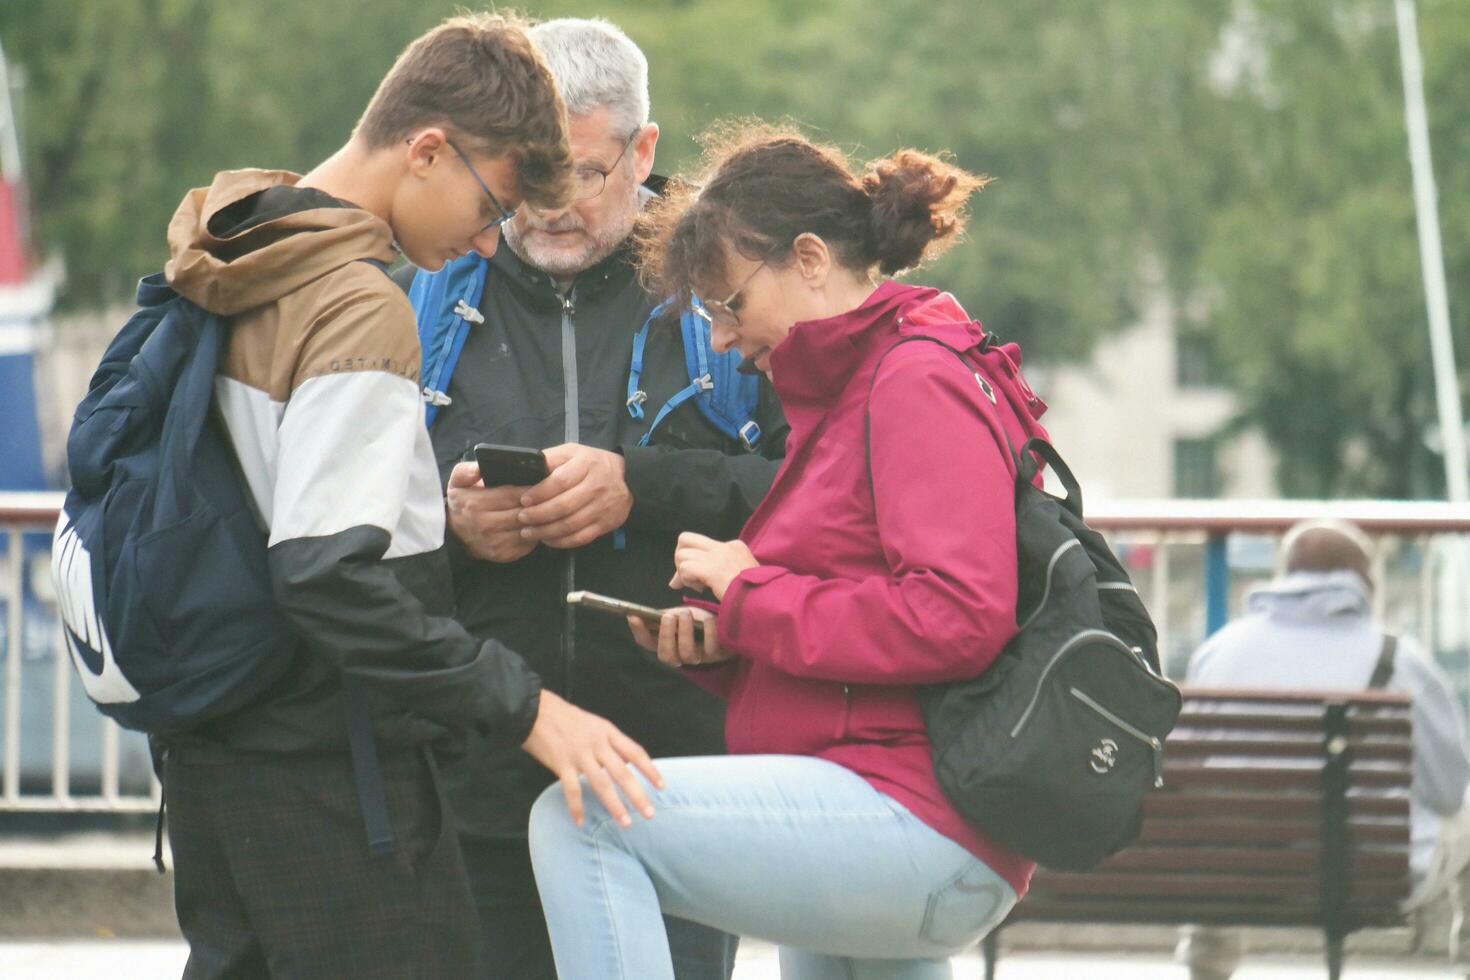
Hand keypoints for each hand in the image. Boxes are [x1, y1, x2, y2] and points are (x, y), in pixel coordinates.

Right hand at [445, 462, 537, 562]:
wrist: (455, 535)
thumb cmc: (463, 503)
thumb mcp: (457, 482)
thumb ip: (466, 471)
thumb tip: (479, 468)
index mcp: (476, 504)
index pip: (513, 495)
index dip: (530, 489)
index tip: (542, 482)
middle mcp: (486, 525)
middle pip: (523, 512)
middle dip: (538, 504)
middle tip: (550, 495)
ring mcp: (496, 542)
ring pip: (529, 528)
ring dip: (540, 520)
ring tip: (547, 509)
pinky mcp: (504, 554)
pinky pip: (529, 543)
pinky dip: (536, 533)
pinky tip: (539, 524)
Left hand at [516, 444, 633, 549]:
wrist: (628, 479)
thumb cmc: (592, 464)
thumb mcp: (573, 452)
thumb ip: (551, 458)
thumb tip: (528, 468)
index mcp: (586, 465)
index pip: (560, 481)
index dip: (539, 493)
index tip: (524, 500)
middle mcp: (596, 487)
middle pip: (564, 506)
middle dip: (538, 515)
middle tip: (522, 518)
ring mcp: (602, 507)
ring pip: (570, 525)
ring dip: (546, 531)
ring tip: (529, 532)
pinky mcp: (605, 524)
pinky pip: (580, 538)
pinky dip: (561, 542)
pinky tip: (548, 539)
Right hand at [520, 689, 662, 828]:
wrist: (535, 710)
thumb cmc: (566, 718)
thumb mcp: (595, 723)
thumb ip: (611, 742)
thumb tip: (629, 760)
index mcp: (608, 731)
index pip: (635, 752)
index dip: (650, 770)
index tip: (662, 786)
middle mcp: (597, 743)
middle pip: (622, 772)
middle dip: (638, 795)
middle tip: (649, 814)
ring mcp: (579, 754)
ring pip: (602, 783)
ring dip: (614, 805)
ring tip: (625, 823)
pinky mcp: (561, 763)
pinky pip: (571, 790)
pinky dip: (576, 807)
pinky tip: (580, 822)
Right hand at [628, 607, 733, 667]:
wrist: (724, 626)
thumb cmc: (696, 620)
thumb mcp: (678, 615)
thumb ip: (664, 615)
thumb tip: (643, 611)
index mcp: (666, 643)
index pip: (646, 642)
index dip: (638, 631)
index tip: (633, 615)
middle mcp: (680, 656)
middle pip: (665, 655)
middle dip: (665, 635)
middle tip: (669, 616)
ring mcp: (699, 658)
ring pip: (687, 655)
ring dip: (684, 633)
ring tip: (686, 614)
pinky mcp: (717, 656)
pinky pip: (711, 649)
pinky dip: (708, 632)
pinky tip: (708, 619)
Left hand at [670, 532, 757, 600]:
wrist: (765, 600)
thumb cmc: (755, 594)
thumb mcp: (742, 575)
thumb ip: (720, 570)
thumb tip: (696, 577)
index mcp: (734, 546)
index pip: (701, 543)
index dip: (693, 561)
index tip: (696, 579)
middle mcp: (724, 547)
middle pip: (685, 539)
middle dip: (679, 558)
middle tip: (686, 577)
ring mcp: (718, 556)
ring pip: (681, 554)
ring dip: (683, 573)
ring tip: (698, 586)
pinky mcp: (712, 569)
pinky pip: (685, 568)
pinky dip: (686, 580)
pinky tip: (700, 589)